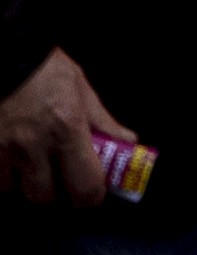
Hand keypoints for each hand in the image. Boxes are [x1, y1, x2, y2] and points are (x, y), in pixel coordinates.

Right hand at [0, 60, 139, 213]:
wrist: (7, 57)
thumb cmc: (44, 70)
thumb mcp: (82, 90)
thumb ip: (103, 122)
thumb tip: (127, 142)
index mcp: (67, 130)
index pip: (84, 186)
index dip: (90, 196)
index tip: (92, 192)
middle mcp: (33, 146)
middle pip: (45, 197)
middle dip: (56, 191)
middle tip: (62, 176)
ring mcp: (4, 150)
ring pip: (16, 191)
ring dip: (27, 183)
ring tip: (34, 162)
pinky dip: (5, 175)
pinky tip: (13, 158)